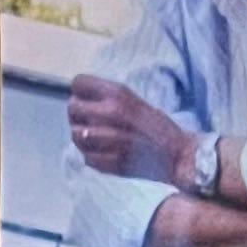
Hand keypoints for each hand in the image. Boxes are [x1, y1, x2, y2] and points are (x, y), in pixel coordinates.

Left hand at [66, 77, 196, 183]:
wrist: (175, 155)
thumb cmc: (155, 126)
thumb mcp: (132, 100)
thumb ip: (107, 99)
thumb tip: (80, 98)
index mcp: (117, 94)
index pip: (78, 84)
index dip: (80, 92)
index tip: (86, 99)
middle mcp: (109, 113)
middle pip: (72, 108)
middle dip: (77, 114)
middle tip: (89, 120)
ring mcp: (106, 139)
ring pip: (75, 134)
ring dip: (82, 137)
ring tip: (98, 138)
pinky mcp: (106, 162)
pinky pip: (85, 156)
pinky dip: (92, 156)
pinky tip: (107, 153)